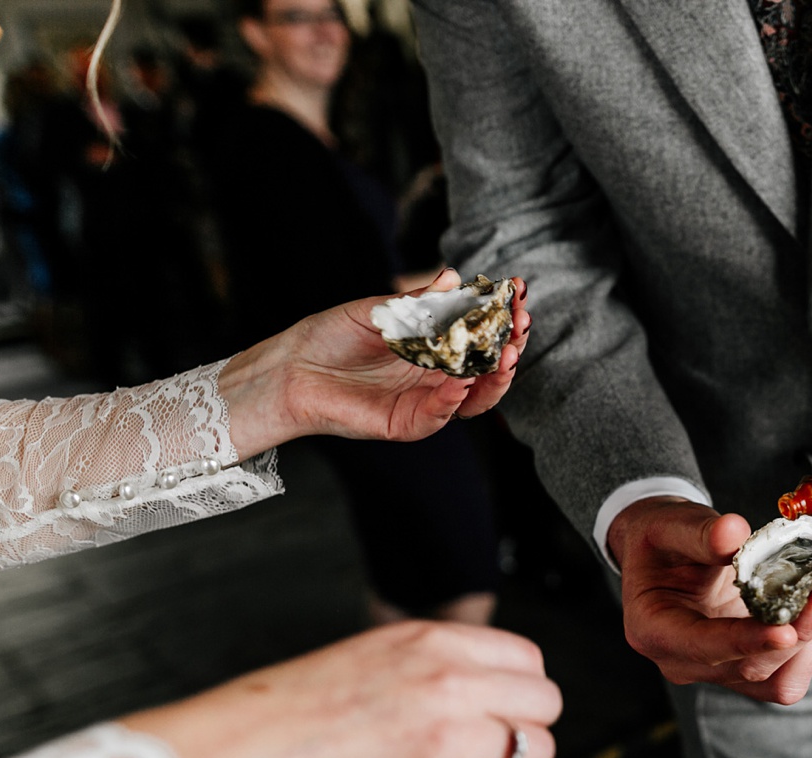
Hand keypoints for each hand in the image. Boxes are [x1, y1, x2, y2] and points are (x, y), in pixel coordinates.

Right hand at [122, 621, 561, 757]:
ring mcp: (449, 742)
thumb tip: (479, 695)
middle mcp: (449, 682)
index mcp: (428, 641)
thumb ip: (428, 669)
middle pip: (544, 703)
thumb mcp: (362, 660)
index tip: (492, 713)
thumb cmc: (273, 720)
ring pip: (538, 753)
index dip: (513, 693)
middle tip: (484, 753)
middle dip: (522, 730)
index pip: (525, 659)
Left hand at [219, 268, 533, 453]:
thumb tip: (454, 279)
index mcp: (434, 349)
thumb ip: (418, 302)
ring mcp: (423, 402)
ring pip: (474, 399)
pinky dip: (453, 401)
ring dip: (494, 379)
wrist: (288, 368)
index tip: (519, 294)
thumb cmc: (330, 336)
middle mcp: (435, 378)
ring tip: (506, 355)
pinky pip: (438, 418)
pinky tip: (462, 380)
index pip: (480, 337)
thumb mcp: (379, 310)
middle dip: (510, 346)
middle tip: (522, 323)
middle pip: (487, 369)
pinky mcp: (404, 424)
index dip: (502, 318)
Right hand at [608, 497, 811, 704]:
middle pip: (749, 669)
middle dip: (797, 634)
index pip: (704, 647)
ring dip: (811, 644)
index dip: (748, 642)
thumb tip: (734, 532)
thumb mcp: (670, 526)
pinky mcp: (746, 667)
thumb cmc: (661, 542)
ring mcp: (718, 669)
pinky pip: (787, 675)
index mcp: (657, 631)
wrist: (665, 554)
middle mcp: (686, 661)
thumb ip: (700, 533)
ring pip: (776, 682)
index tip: (786, 631)